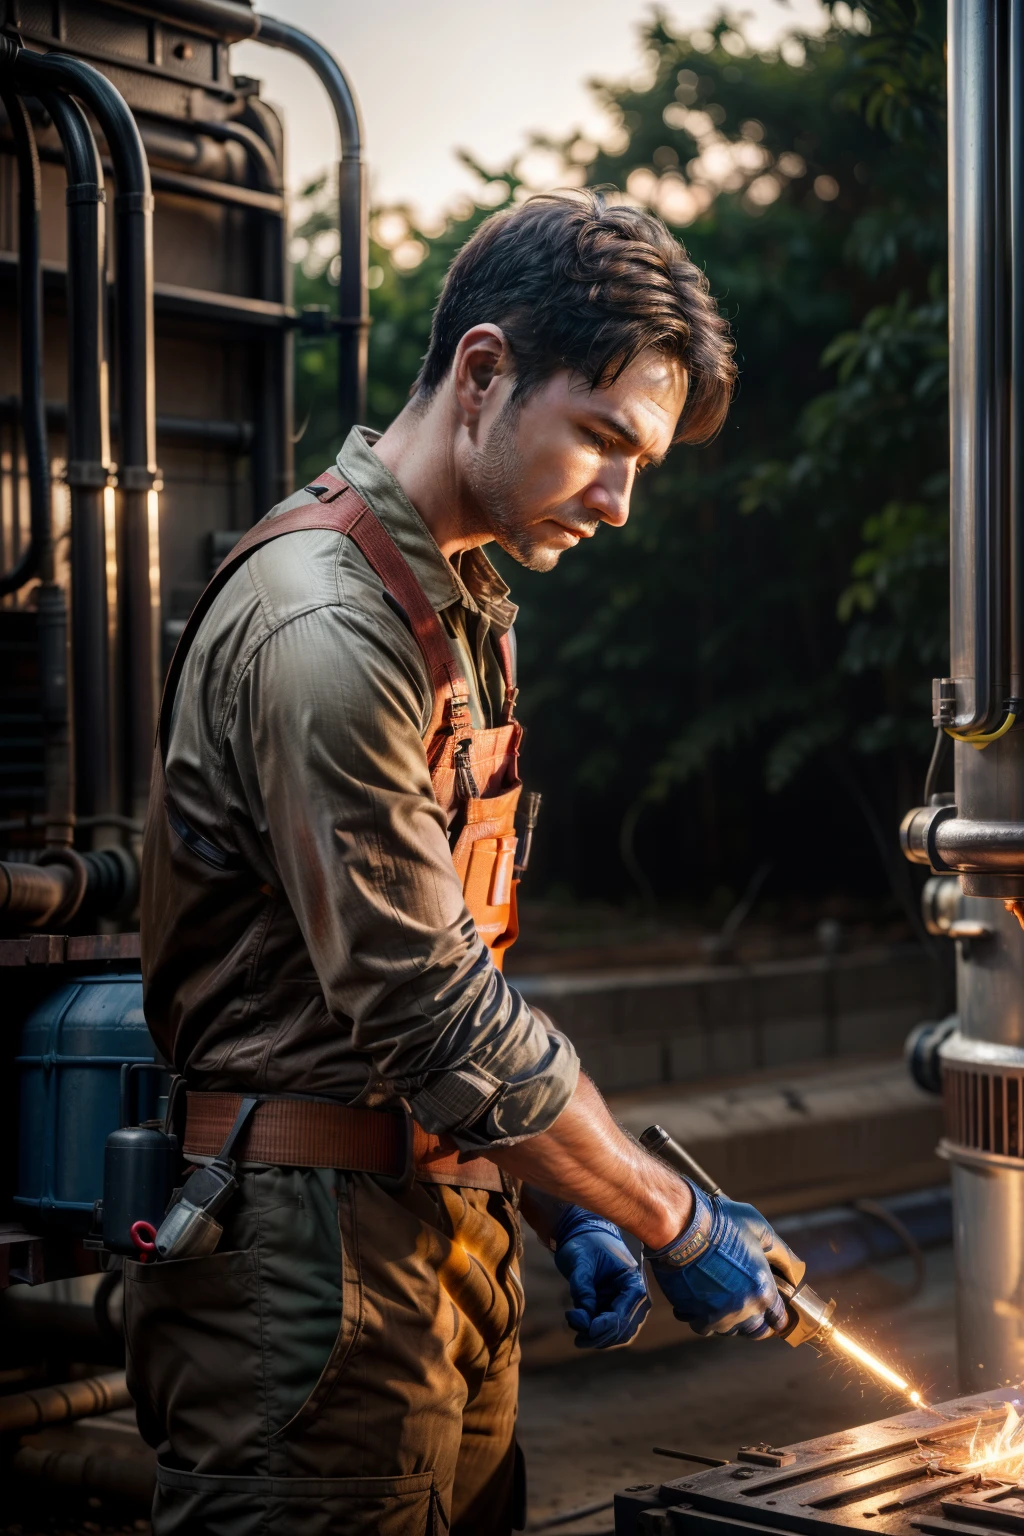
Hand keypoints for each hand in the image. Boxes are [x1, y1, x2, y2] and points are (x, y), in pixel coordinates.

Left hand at [553, 1205, 650, 1348]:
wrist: (581, 1234)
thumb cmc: (585, 1243)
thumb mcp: (581, 1261)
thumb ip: (583, 1288)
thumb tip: (584, 1317)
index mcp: (632, 1282)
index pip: (626, 1312)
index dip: (608, 1325)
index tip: (588, 1329)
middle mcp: (632, 1297)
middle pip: (623, 1330)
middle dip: (601, 1336)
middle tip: (578, 1337)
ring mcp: (622, 1305)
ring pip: (615, 1334)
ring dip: (596, 1338)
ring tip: (576, 1331)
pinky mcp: (610, 1308)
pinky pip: (605, 1328)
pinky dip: (592, 1332)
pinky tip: (576, 1323)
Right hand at [646, 1186, 804, 1339]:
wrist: (682, 1227)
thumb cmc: (723, 1223)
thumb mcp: (761, 1230)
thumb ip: (782, 1255)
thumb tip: (795, 1273)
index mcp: (764, 1291)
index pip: (779, 1319)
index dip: (777, 1314)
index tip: (772, 1309)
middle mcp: (745, 1310)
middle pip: (756, 1332)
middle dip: (756, 1322)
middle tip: (748, 1304)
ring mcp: (719, 1316)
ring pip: (730, 1331)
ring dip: (730, 1320)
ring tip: (723, 1300)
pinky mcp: (695, 1316)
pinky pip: (705, 1328)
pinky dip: (705, 1318)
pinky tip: (701, 1301)